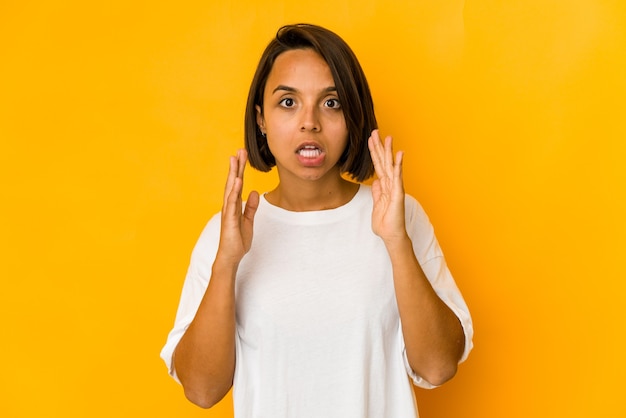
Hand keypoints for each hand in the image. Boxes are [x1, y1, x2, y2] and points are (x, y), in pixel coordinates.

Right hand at [217, 149, 258, 265]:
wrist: (231, 256)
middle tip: (238, 150)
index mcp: (234, 205)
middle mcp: (229, 205)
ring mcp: (228, 211)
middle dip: (236, 166)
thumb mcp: (248, 220)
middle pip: (232, 182)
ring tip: (235, 159)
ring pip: (230, 188)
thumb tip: (255, 193)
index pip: (238, 184)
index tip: (242, 156)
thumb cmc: (237, 240)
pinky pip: (232, 202)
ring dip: (233, 173)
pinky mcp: (229, 219)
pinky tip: (236, 180)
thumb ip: (251, 207)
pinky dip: (234, 190)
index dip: (240, 170)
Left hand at [368, 130, 406, 243]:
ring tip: (387, 136)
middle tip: (375, 131)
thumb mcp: (376, 204)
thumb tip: (376, 181)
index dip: (374, 152)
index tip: (370, 140)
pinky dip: (399, 165)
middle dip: (379, 146)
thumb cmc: (385, 222)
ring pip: (390, 165)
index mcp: (384, 186)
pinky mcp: (398, 194)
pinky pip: (397, 177)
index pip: (378, 165)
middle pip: (383, 161)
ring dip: (388, 151)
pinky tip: (400, 154)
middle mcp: (390, 184)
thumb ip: (377, 192)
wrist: (391, 235)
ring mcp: (395, 188)